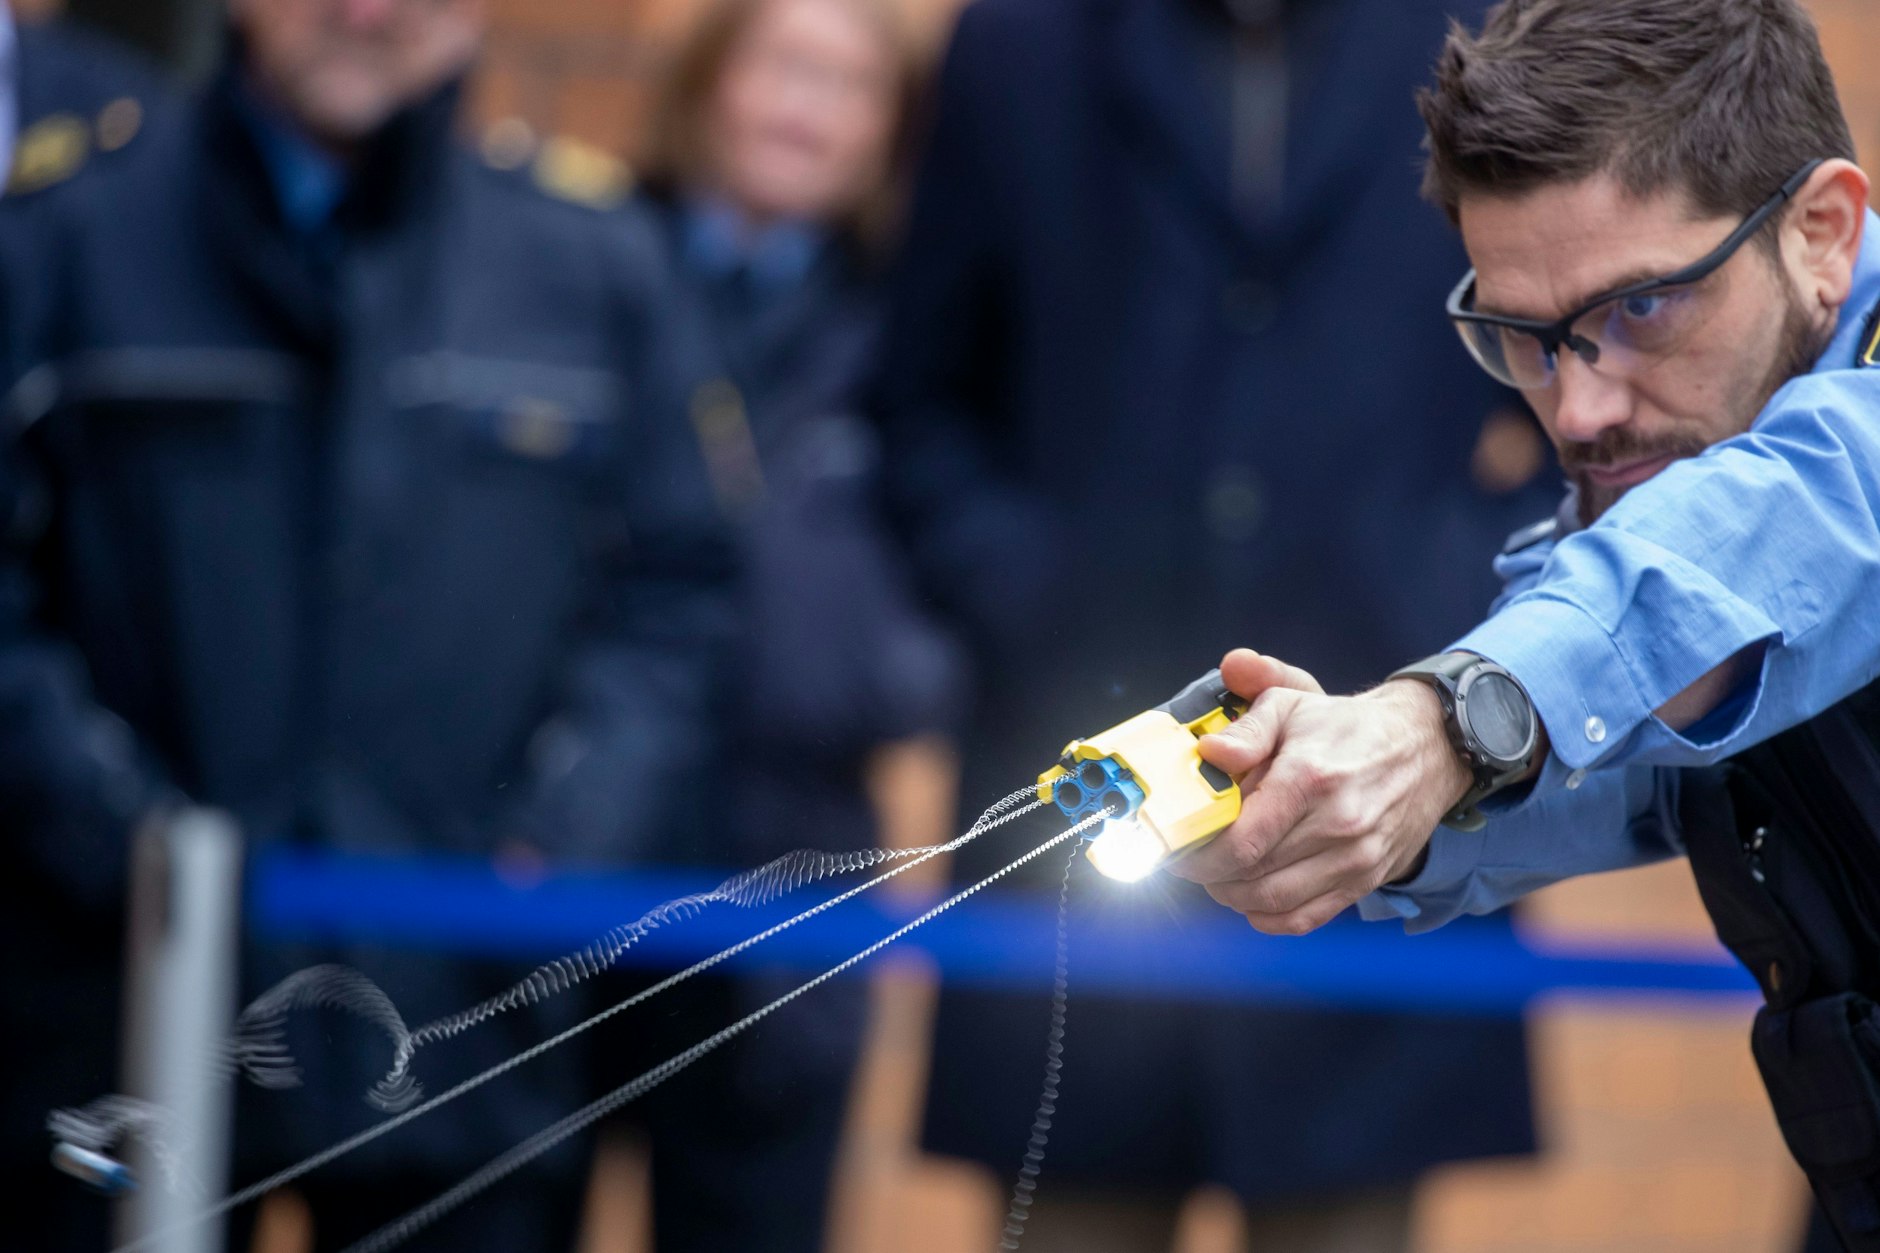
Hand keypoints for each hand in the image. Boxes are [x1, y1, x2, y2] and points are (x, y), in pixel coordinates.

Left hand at [1168, 655, 1471, 934]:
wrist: (1426, 748)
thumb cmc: (1347, 728)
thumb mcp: (1292, 704)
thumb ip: (1247, 729)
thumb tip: (1209, 753)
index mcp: (1311, 778)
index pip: (1242, 840)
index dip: (1198, 852)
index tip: (1177, 844)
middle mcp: (1338, 824)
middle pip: (1251, 874)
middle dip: (1208, 872)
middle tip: (1189, 857)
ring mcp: (1356, 858)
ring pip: (1273, 901)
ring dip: (1232, 894)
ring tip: (1217, 872)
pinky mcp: (1366, 880)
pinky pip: (1305, 918)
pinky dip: (1268, 916)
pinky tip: (1250, 894)